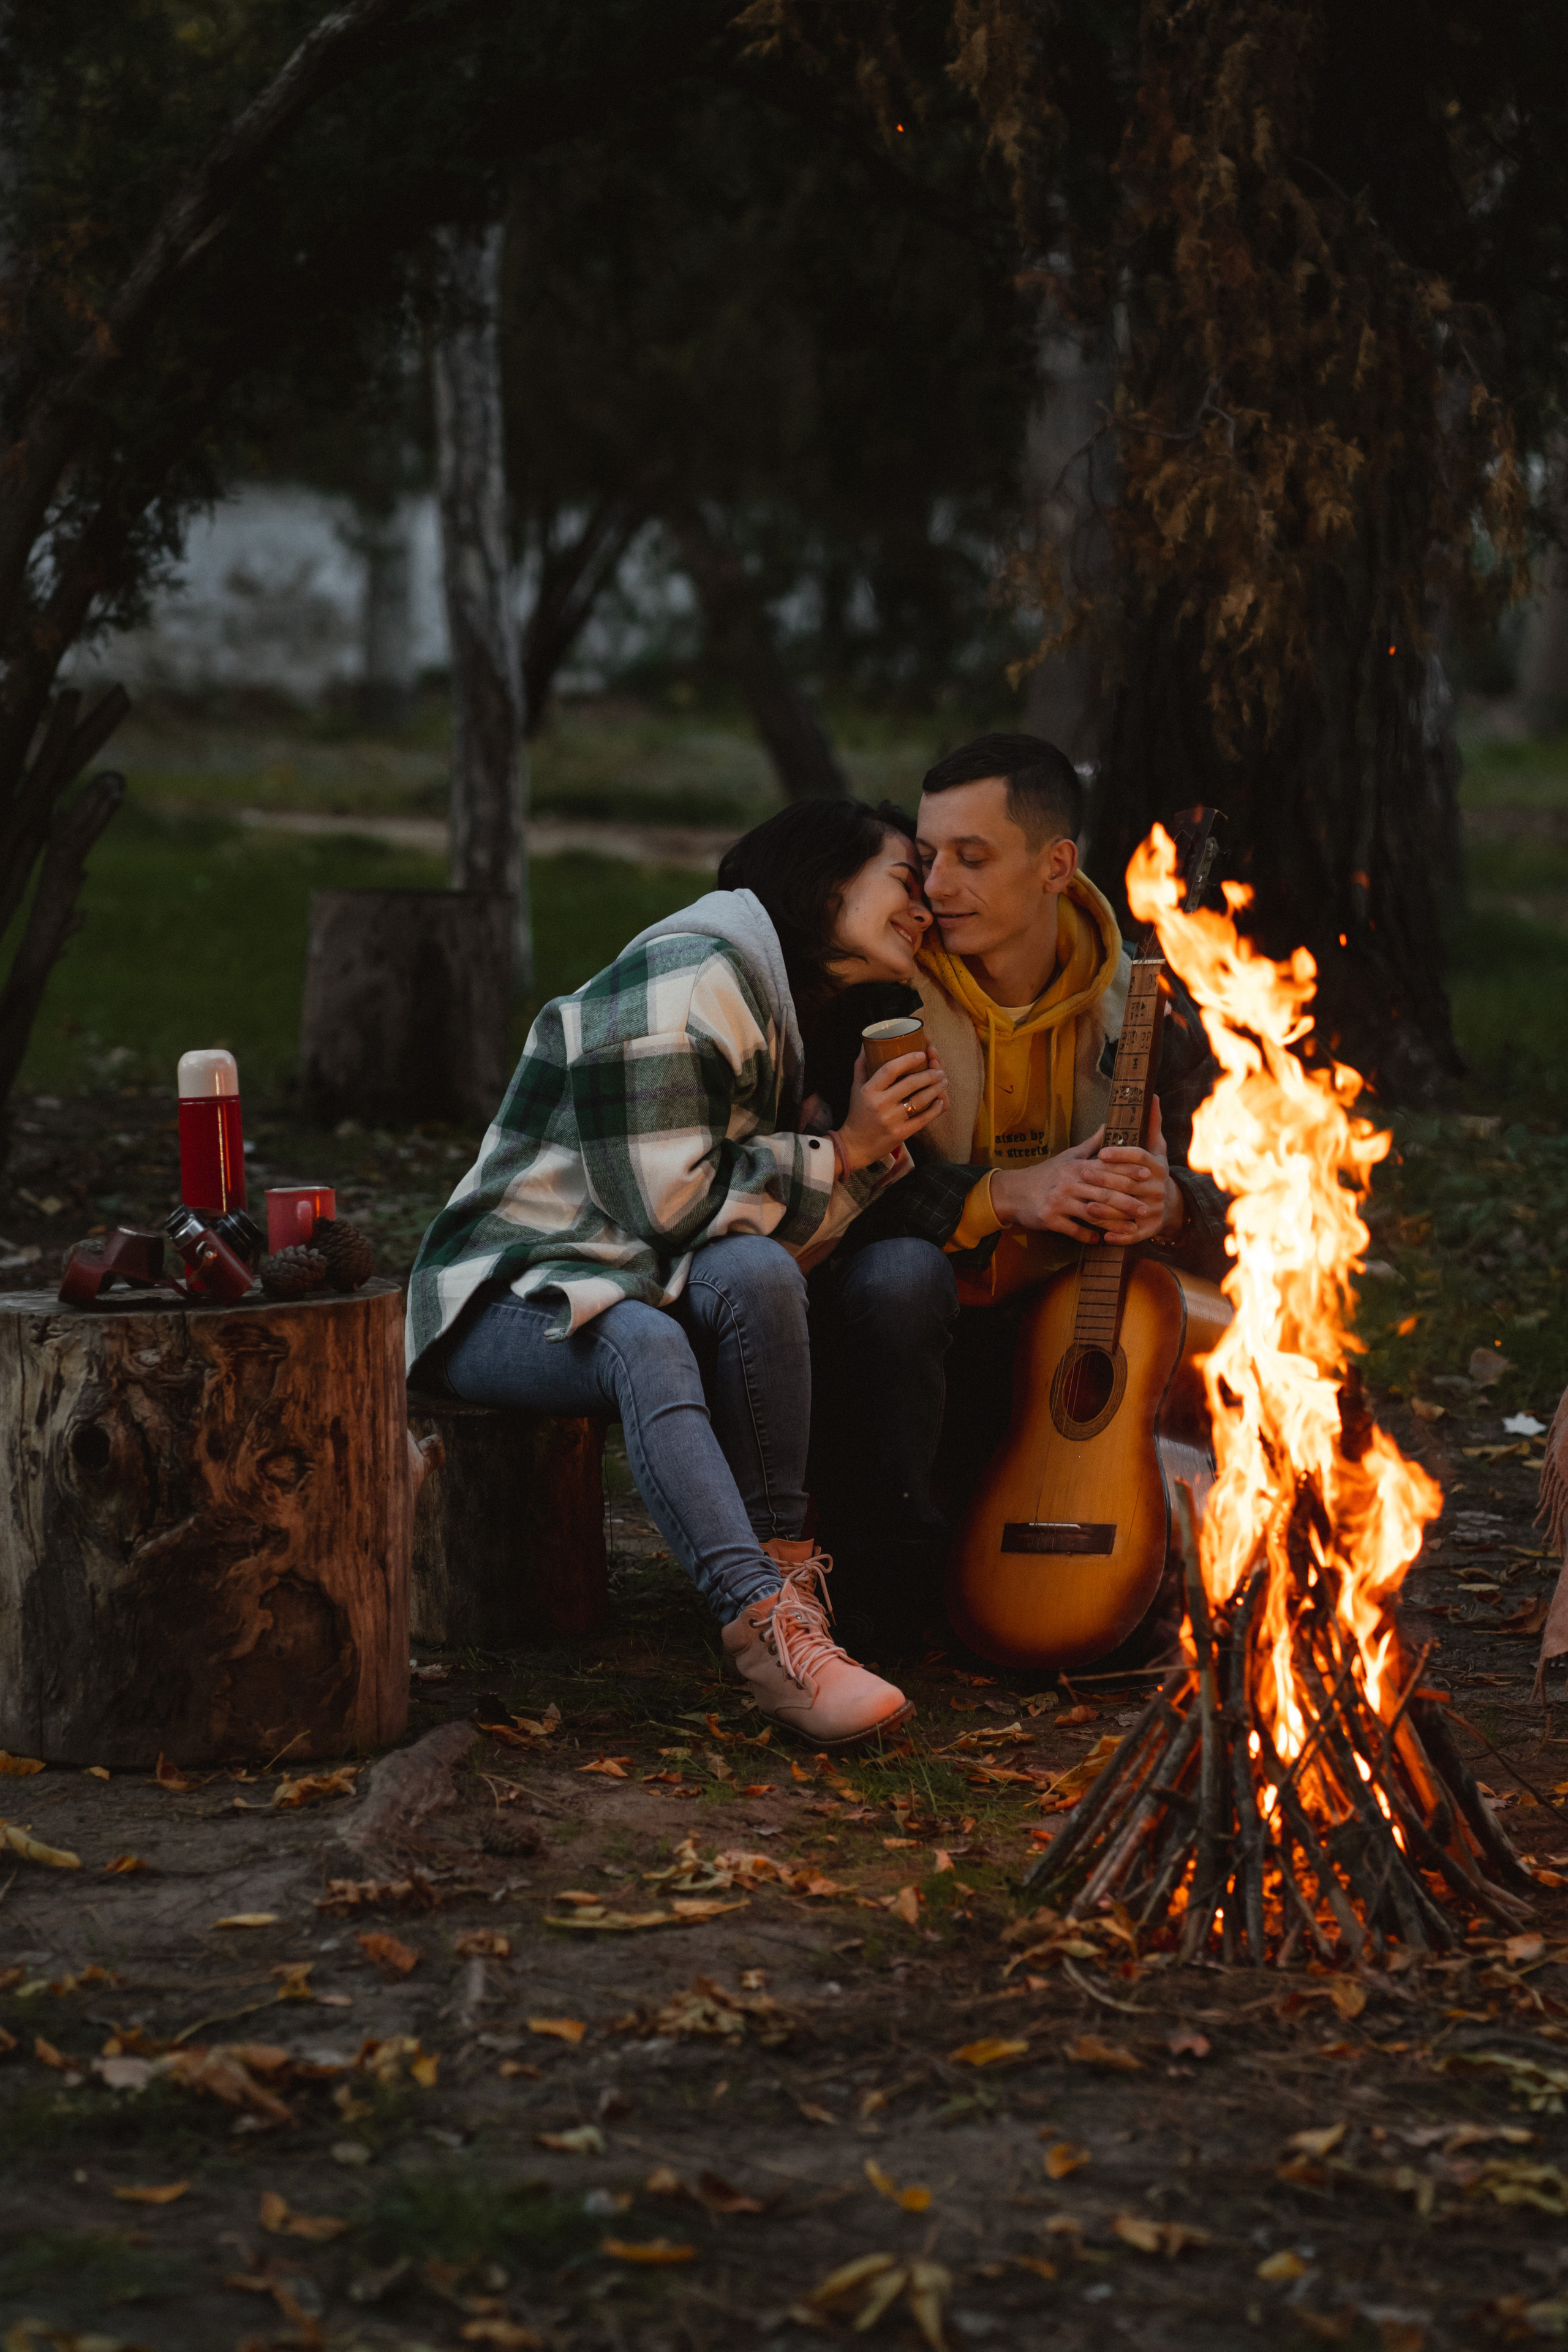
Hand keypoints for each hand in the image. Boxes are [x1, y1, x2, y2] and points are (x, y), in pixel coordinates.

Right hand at [838, 1046, 948, 1173]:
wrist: (855, 1145)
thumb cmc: (857, 1114)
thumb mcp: (856, 1089)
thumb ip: (861, 1066)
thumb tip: (866, 1046)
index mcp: (869, 1090)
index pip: (890, 1070)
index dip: (908, 1060)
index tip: (922, 1053)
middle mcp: (880, 1104)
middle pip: (910, 1084)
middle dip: (929, 1074)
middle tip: (939, 1070)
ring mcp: (891, 1120)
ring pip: (919, 1100)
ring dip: (935, 1089)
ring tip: (943, 1081)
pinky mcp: (900, 1133)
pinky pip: (922, 1119)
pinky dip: (934, 1109)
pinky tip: (940, 1101)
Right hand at [990, 1097, 1183, 1243]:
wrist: (1013, 1192)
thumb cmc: (1046, 1173)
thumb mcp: (1068, 1155)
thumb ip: (1092, 1144)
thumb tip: (1108, 1125)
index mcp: (1076, 1166)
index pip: (1106, 1167)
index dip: (1127, 1171)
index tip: (1147, 1175)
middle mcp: (1069, 1182)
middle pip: (1103, 1192)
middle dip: (1127, 1201)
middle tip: (1147, 1209)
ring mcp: (1059, 1201)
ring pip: (1092, 1213)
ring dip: (1113, 1223)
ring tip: (1131, 1229)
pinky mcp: (1050, 1219)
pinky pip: (1073, 1230)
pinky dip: (1087, 1236)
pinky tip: (1100, 1240)